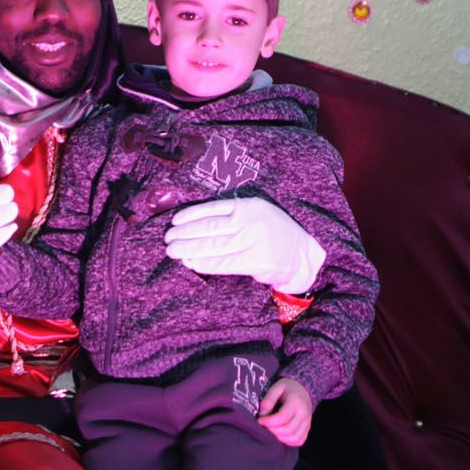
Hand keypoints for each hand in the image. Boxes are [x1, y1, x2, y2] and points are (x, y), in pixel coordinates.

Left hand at [164, 197, 325, 293]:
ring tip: (173, 251)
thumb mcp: (257, 212)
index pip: (213, 208)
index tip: (175, 221)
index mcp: (249, 205)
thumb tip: (195, 221)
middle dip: (185, 234)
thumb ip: (233, 213)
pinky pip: (223, 263)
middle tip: (168, 239)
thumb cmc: (273, 231)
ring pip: (213, 246)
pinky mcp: (254, 262)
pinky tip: (191, 262)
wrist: (301, 253)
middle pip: (209, 228)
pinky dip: (204, 263)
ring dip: (189, 249)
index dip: (191, 215)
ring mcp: (252, 242)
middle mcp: (249, 222)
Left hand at [257, 379, 312, 445]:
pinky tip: (279, 435)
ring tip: (271, 430)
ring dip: (280, 438)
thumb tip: (262, 415)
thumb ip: (268, 400)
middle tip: (264, 427)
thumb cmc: (287, 389)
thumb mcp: (277, 387)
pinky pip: (298, 441)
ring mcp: (307, 423)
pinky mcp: (307, 430)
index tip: (260, 420)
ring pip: (294, 438)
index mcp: (296, 402)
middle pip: (288, 430)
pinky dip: (288, 441)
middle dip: (273, 431)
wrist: (303, 390)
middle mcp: (304, 414)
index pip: (283, 417)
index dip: (269, 422)